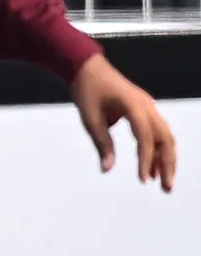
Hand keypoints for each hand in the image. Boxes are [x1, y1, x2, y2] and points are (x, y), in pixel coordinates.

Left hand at [72, 53, 178, 188]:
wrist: (88, 67)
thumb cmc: (87, 90)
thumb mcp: (89, 118)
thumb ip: (101, 143)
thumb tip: (107, 169)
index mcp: (134, 106)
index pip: (145, 137)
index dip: (146, 159)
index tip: (143, 180)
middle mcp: (148, 107)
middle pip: (165, 139)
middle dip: (167, 164)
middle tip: (166, 188)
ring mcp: (149, 107)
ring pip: (165, 137)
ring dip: (165, 159)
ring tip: (162, 182)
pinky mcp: (145, 110)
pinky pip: (157, 132)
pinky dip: (156, 150)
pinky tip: (150, 168)